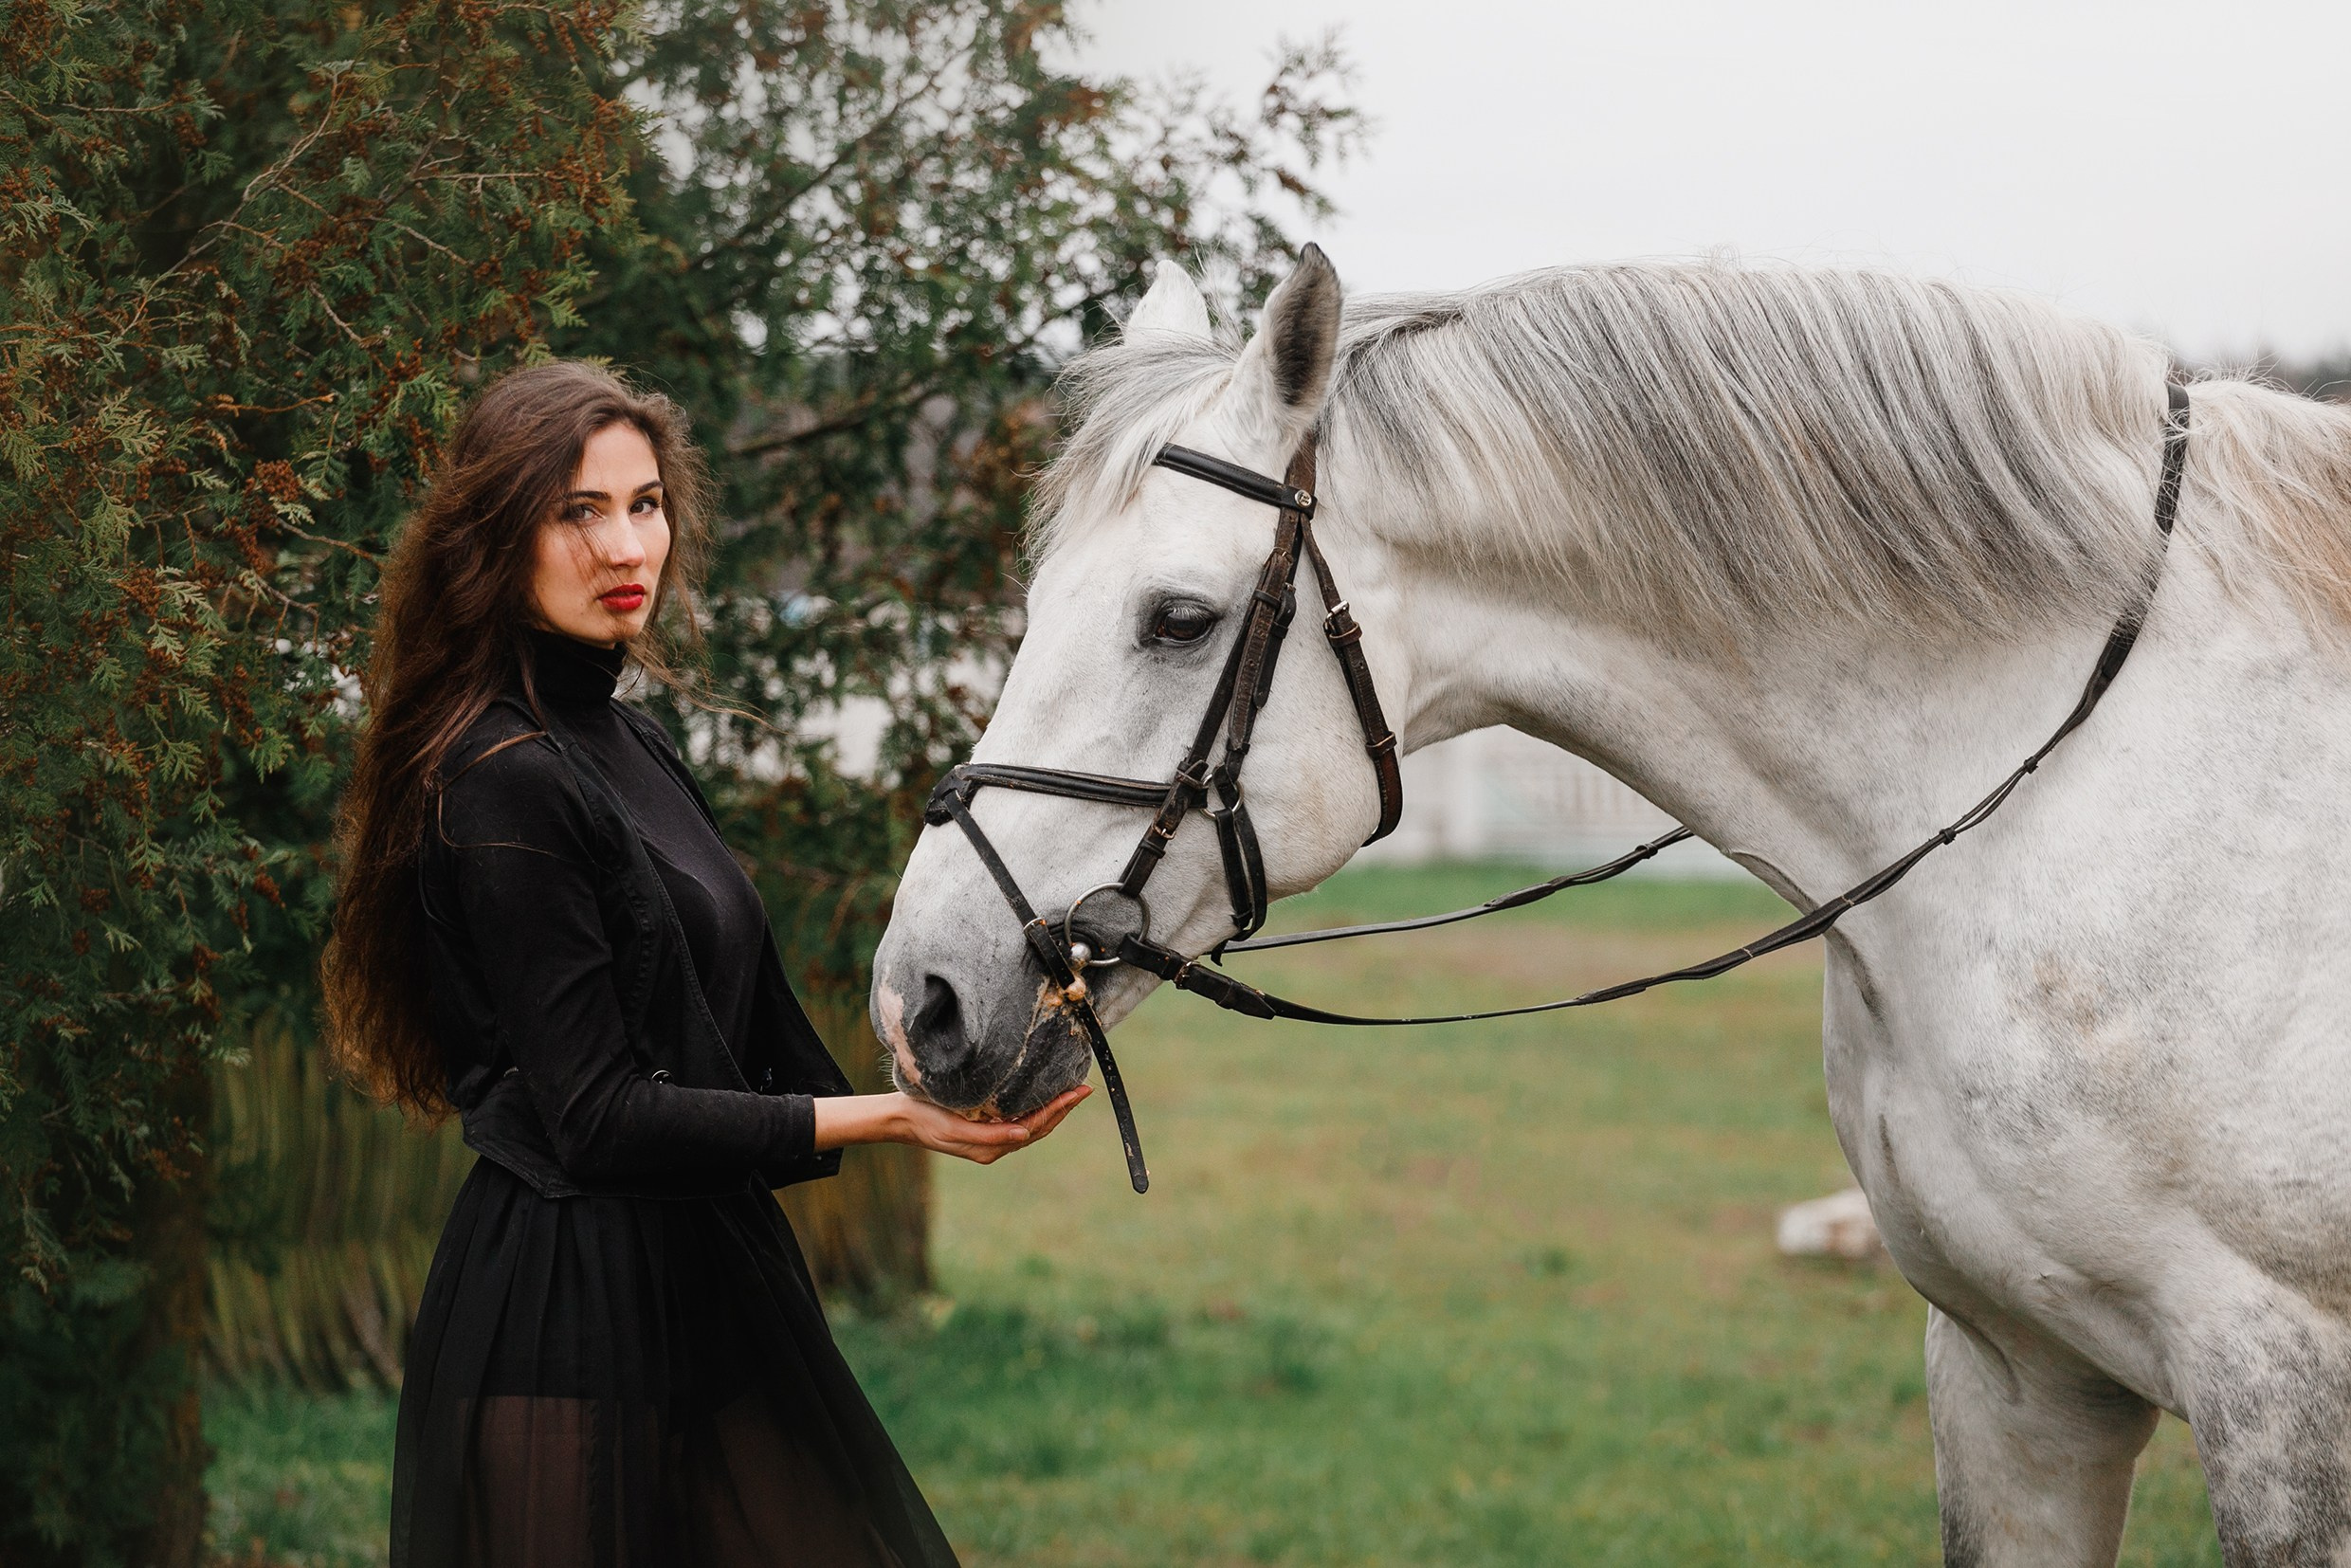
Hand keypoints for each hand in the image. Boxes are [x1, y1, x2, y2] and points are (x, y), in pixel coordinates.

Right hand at [895, 1085, 1091, 1164]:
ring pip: (1031, 1123)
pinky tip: (1043, 1096)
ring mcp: (990, 1138)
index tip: (1077, 1092)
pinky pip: (1017, 1119)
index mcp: (991, 1148)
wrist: (900, 1119)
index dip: (1058, 1109)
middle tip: (1084, 1089)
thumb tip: (1024, 1132)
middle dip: (1063, 1108)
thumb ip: (990, 1135)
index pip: (1035, 1126)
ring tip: (1071, 1092)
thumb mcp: (955, 1128)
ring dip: (1052, 1108)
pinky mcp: (983, 1127)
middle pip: (1038, 1126)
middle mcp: (995, 1145)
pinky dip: (1035, 1107)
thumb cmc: (925, 1119)